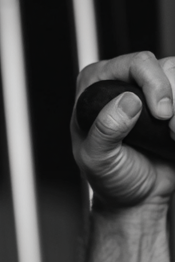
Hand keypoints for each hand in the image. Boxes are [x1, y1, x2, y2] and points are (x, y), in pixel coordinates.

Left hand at [71, 51, 174, 209]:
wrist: (137, 197)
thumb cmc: (112, 178)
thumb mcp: (98, 161)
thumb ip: (105, 132)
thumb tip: (126, 103)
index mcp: (95, 88)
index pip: (133, 64)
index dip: (153, 82)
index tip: (161, 114)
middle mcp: (123, 82)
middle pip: (166, 66)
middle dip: (174, 96)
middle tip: (171, 128)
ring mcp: (151, 89)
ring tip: (174, 134)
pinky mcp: (173, 100)